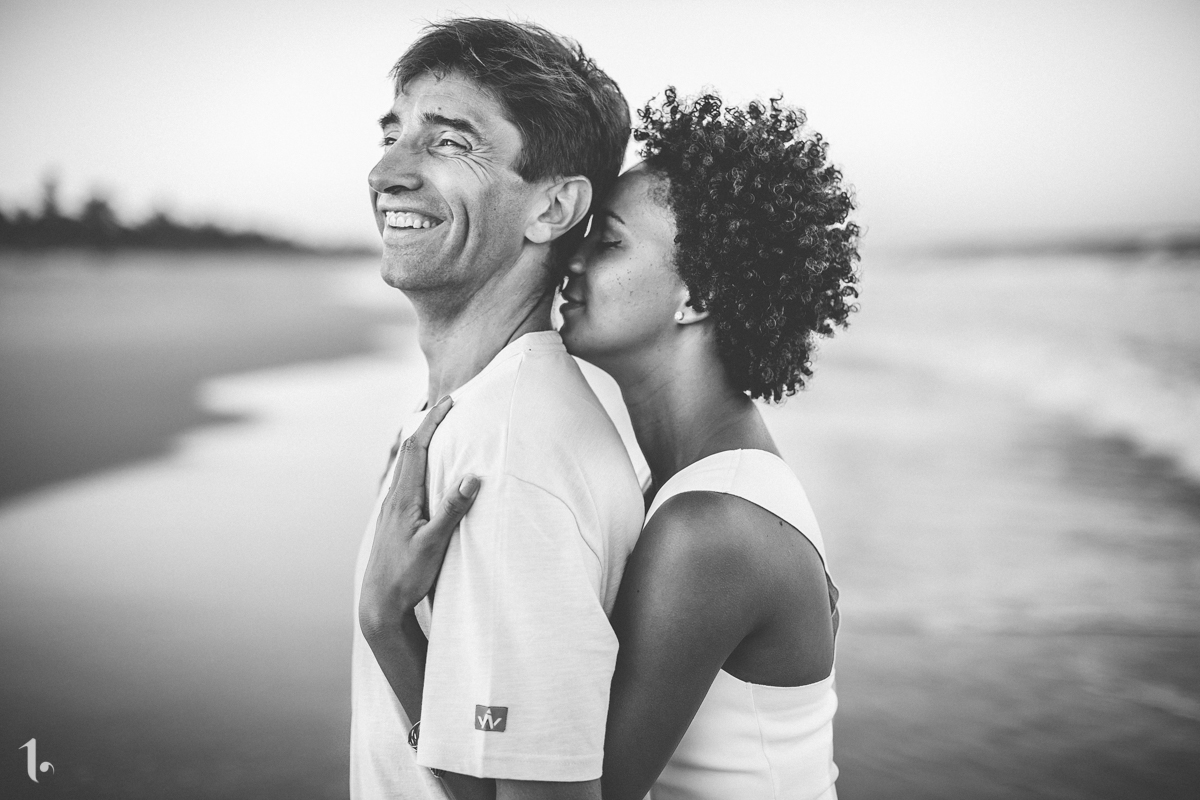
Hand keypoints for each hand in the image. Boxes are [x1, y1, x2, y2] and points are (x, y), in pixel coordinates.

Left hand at [359, 395, 479, 637]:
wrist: (379, 604)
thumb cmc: (406, 576)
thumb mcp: (434, 544)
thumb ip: (452, 510)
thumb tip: (472, 478)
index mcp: (403, 499)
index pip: (417, 449)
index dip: (433, 422)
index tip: (449, 402)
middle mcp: (394, 499)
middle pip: (409, 452)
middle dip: (428, 426)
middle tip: (447, 407)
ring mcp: (391, 511)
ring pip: (406, 467)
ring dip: (422, 445)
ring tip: (439, 433)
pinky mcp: (393, 522)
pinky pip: (406, 483)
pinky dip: (418, 466)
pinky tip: (425, 475)